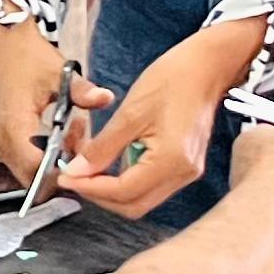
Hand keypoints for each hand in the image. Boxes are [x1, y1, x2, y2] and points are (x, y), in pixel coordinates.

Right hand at [0, 20, 106, 179]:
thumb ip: (82, 91)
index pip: (36, 167)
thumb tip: (104, 98)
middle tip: (82, 145)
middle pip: (34, 177)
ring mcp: (2, 142)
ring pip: (31, 172)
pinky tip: (62, 134)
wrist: (6, 45)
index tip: (84, 161)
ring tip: (73, 134)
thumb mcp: (59, 71)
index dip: (62, 171)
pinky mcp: (6, 141)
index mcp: (15, 124)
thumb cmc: (29, 58)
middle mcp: (4, 140)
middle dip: (62, 168)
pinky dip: (47, 154)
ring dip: (56, 161)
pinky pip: (28, 161)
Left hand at [60, 18, 268, 214]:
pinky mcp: (183, 166)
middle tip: (73, 175)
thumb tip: (77, 171)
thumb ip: (103, 147)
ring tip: (87, 165)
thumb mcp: (130, 112)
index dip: (90, 188)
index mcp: (172, 161)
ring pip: (140, 198)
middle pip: (133, 205)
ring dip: (111, 188)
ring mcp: (186, 173)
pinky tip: (110, 159)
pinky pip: (150, 184)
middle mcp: (182, 175)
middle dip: (99, 194)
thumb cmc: (174, 80)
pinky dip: (126, 178)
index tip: (66, 177)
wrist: (208, 67)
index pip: (123, 192)